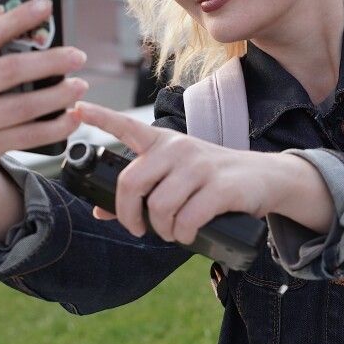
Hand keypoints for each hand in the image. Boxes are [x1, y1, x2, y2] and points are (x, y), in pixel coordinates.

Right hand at [0, 0, 87, 197]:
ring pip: (23, 107)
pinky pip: (27, 136)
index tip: (47, 6)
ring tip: (80, 85)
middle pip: (10, 70)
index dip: (18, 18)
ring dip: (58, 95)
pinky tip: (71, 117)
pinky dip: (54, 127)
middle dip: (50, 61)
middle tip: (78, 55)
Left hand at [75, 102, 334, 244]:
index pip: (127, 126)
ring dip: (162, 230)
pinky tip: (187, 235)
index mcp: (164, 142)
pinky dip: (183, 235)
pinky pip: (187, 219)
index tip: (78, 108)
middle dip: (128, 215)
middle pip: (131, 183)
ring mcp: (199, 166)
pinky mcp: (220, 187)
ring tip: (172, 232)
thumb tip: (100, 212)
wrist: (266, 179)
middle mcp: (178, 149)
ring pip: (160, 207)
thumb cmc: (214, 179)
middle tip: (139, 229)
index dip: (100, 118)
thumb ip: (144, 190)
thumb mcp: (177, 177)